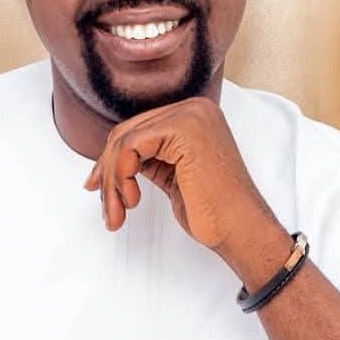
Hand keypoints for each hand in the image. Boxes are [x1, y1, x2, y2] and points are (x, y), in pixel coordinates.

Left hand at [83, 96, 277, 249]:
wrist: (241, 231)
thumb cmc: (214, 212)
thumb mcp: (173, 174)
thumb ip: (149, 157)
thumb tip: (108, 158)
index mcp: (194, 115)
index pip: (137, 129)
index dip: (111, 160)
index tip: (98, 188)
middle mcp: (194, 108)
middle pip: (127, 131)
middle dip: (107, 172)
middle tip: (107, 207)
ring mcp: (190, 115)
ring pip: (124, 140)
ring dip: (112, 182)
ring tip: (118, 213)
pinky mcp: (184, 130)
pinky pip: (131, 147)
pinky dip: (121, 177)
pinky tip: (133, 201)